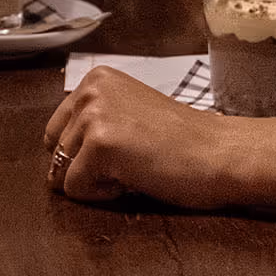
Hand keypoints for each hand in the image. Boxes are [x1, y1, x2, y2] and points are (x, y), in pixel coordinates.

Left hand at [43, 67, 275, 208]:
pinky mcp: (100, 145)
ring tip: (137, 167)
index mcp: (95, 79)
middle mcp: (89, 90)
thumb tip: (53, 159)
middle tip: (134, 160)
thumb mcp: (128, 115)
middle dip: (87, 168)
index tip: (127, 149)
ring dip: (97, 182)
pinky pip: (76, 190)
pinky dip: (103, 196)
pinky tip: (136, 178)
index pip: (56, 133)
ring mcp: (93, 116)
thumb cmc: (182, 143)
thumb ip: (93, 122)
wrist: (221, 154)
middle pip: (55, 153)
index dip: (85, 155)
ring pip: (62, 174)